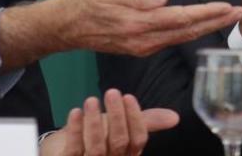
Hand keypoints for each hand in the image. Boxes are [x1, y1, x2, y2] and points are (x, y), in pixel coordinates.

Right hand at [0, 0, 241, 69]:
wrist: (66, 25)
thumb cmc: (86, 2)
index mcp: (140, 23)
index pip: (182, 17)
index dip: (207, 13)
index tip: (228, 7)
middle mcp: (145, 39)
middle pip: (188, 31)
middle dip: (215, 22)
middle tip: (240, 12)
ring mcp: (143, 46)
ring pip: (182, 37)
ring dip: (205, 27)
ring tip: (225, 17)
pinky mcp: (140, 46)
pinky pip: (171, 39)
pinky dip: (189, 31)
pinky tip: (198, 25)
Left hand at [40, 89, 178, 155]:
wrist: (66, 147)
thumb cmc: (99, 135)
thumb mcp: (123, 125)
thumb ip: (147, 121)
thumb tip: (175, 117)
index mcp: (129, 153)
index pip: (138, 140)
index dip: (135, 119)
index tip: (128, 96)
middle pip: (119, 142)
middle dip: (117, 116)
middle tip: (112, 92)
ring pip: (98, 147)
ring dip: (95, 122)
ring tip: (91, 100)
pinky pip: (75, 149)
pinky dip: (76, 130)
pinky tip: (75, 112)